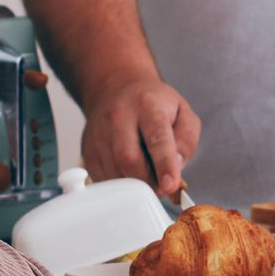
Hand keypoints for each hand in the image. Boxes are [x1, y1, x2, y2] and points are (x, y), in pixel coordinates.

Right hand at [80, 75, 200, 199]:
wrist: (116, 89)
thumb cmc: (152, 104)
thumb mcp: (182, 112)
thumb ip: (186, 140)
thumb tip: (177, 166)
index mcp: (147, 105)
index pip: (157, 138)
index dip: (164, 165)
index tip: (171, 184)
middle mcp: (118, 117)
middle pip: (129, 160)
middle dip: (149, 182)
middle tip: (162, 186)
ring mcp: (99, 134)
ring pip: (115, 173)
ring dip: (135, 185)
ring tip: (147, 176)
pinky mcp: (88, 150)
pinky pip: (103, 179)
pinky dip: (120, 185)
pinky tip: (130, 173)